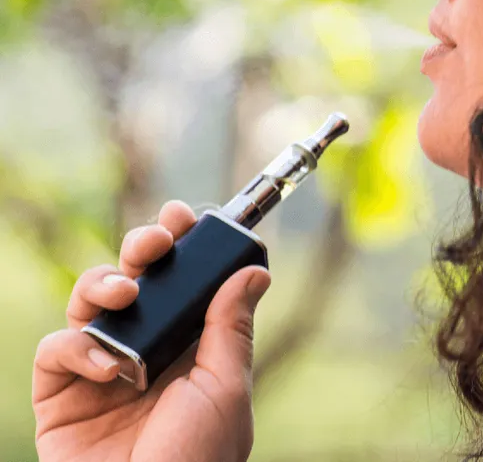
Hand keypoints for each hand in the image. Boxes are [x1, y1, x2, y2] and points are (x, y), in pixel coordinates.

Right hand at [32, 201, 271, 461]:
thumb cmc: (197, 459)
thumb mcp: (225, 388)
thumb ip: (231, 328)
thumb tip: (254, 272)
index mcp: (191, 347)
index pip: (185, 283)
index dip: (182, 245)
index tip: (184, 216)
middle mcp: (146, 351)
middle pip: (137, 279)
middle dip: (142, 248)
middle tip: (155, 241)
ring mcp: (101, 370)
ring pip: (91, 301)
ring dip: (104, 283)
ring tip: (126, 293)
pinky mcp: (60, 394)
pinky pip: (57, 348)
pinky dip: (76, 345)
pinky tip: (104, 365)